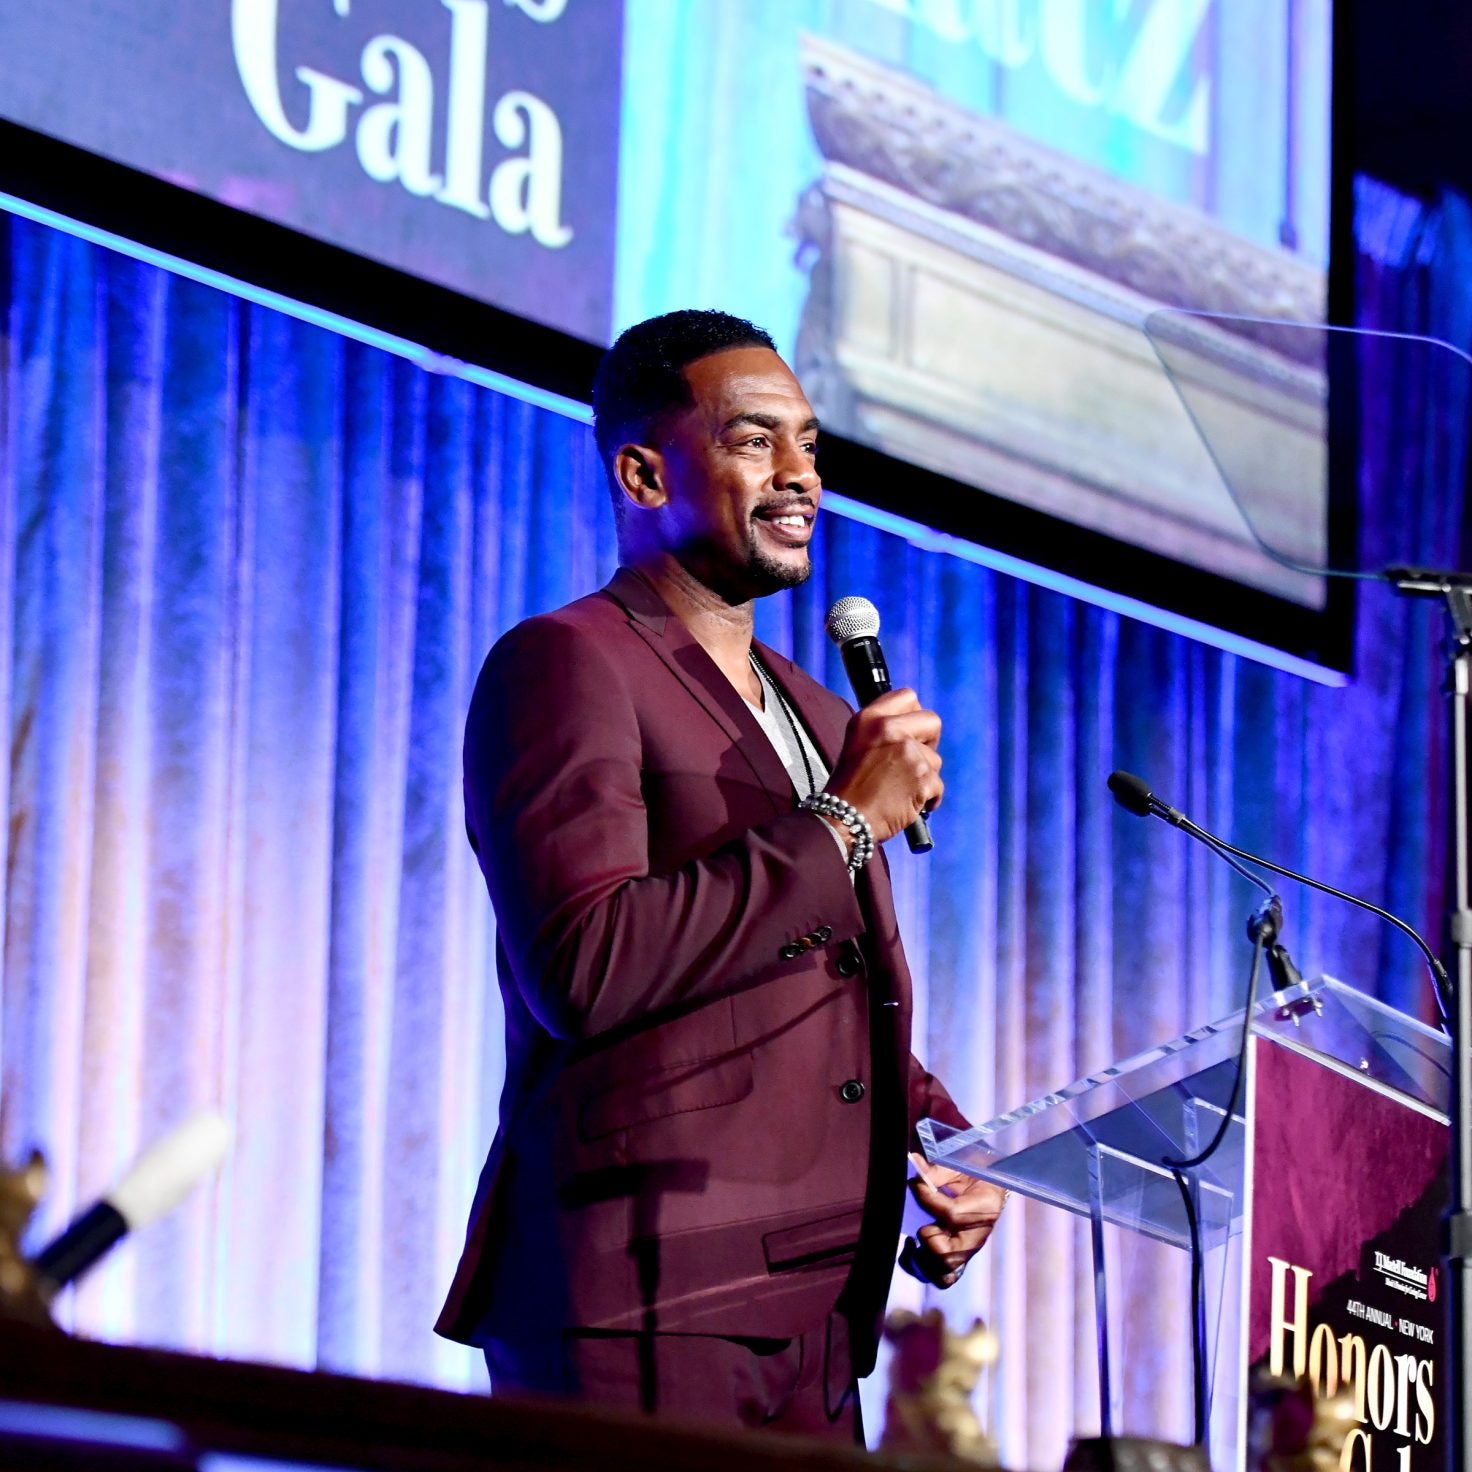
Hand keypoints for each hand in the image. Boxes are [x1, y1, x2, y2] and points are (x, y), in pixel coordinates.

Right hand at [825, 689, 941, 843]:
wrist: (844, 819)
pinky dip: (928, 798)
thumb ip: (883, 730)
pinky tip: (909, 802)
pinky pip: (938, 785)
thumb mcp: (857, 743)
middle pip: (932, 721)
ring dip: (924, 775)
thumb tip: (914, 728)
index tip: (912, 731)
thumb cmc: (849, 788)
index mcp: (869, 718)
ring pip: (935, 759)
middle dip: (929, 742)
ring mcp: (908, 753)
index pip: (907, 696)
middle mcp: (889, 729)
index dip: (914, 715)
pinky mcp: (922, 778)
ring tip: (901, 788)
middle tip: (915, 760)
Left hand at [904, 1154, 1005, 1287]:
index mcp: (986, 1207)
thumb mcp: (960, 1165)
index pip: (953, 1215)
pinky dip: (923, 1269)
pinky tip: (914, 1249)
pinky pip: (943, 1278)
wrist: (990, 1185)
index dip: (929, 1200)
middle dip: (928, 1236)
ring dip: (923, 1256)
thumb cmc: (974, 1172)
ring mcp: (968, 1251)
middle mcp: (978, 1235)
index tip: (916, 1184)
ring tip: (914, 1240)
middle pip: (947, 1255)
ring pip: (943, 1272)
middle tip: (923, 1220)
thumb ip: (937, 1169)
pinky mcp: (959, 1259)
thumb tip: (915, 1161)